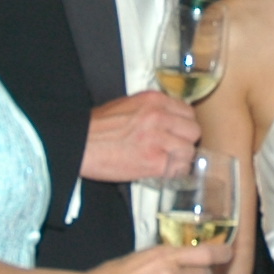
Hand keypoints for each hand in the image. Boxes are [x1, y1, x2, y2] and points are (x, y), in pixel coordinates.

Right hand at [81, 92, 199, 183]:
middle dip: (185, 141)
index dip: (183, 125)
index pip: (188, 112)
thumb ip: (152, 109)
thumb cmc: (97, 127)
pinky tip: (160, 171)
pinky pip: (179, 169)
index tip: (177, 133)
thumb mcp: (127, 105)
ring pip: (189, 151)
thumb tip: (169, 120)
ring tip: (165, 162)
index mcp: (154, 100)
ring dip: (180, 159)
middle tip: (173, 149)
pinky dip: (172, 173)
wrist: (80, 144)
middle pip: (193, 131)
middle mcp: (160, 117)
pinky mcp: (155, 162)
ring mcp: (159, 140)